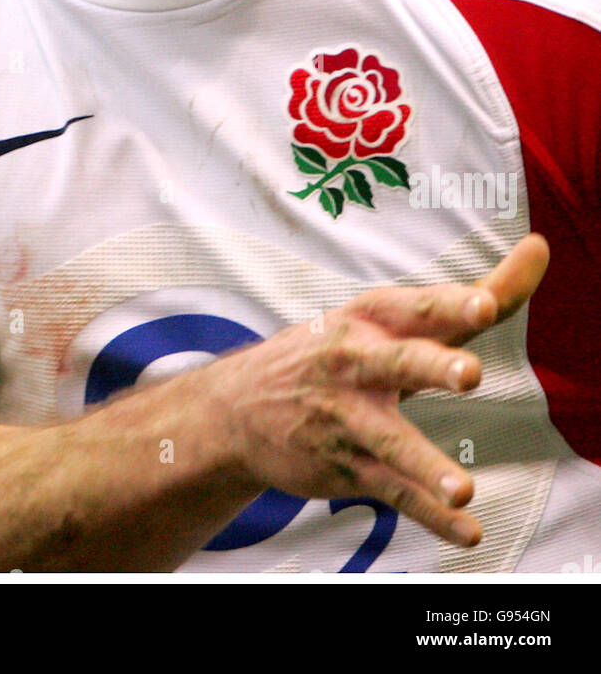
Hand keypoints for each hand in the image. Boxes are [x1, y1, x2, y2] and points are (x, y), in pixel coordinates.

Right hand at [206, 233, 549, 547]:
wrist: (238, 407)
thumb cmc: (335, 350)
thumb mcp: (384, 316)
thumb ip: (469, 297)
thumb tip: (540, 249)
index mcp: (369, 319)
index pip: (417, 308)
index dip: (452, 306)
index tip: (486, 304)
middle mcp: (355, 362)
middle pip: (400, 362)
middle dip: (434, 366)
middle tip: (468, 375)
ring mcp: (348, 418)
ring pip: (391, 440)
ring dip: (426, 464)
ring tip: (462, 489)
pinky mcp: (345, 466)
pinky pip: (393, 492)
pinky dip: (429, 514)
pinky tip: (465, 530)